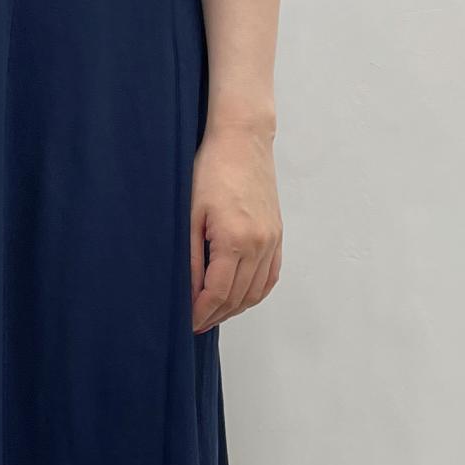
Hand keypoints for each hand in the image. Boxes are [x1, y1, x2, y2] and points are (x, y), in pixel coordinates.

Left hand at [190, 122, 281, 332]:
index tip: (187, 323)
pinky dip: (254, 293)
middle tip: (195, 323)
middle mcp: (259, 244)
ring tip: (212, 313)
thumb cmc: (210, 170)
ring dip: (234, 308)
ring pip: (256, 291)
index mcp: (235, 240)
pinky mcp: (277, 234)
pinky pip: (270, 276)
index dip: (201, 313)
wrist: (242, 140)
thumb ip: (190, 258)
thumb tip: (189, 292)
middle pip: (238, 297)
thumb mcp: (190, 215)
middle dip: (215, 315)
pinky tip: (237, 297)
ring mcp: (272, 240)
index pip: (218, 293)